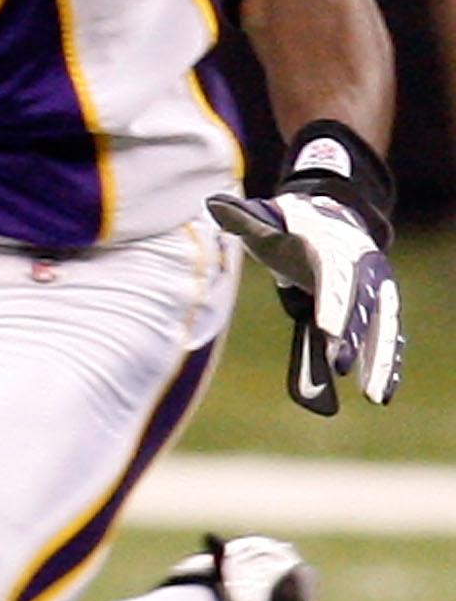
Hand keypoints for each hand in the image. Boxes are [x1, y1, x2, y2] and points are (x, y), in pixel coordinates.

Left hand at [210, 189, 404, 414]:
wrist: (334, 217)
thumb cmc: (293, 224)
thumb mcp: (268, 218)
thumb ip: (243, 219)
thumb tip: (212, 204)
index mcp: (335, 246)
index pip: (335, 276)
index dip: (334, 304)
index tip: (328, 331)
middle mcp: (365, 268)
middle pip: (364, 304)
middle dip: (357, 335)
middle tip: (342, 367)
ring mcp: (378, 289)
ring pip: (385, 326)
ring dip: (381, 360)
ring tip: (375, 396)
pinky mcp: (382, 308)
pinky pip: (388, 337)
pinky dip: (388, 364)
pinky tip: (382, 393)